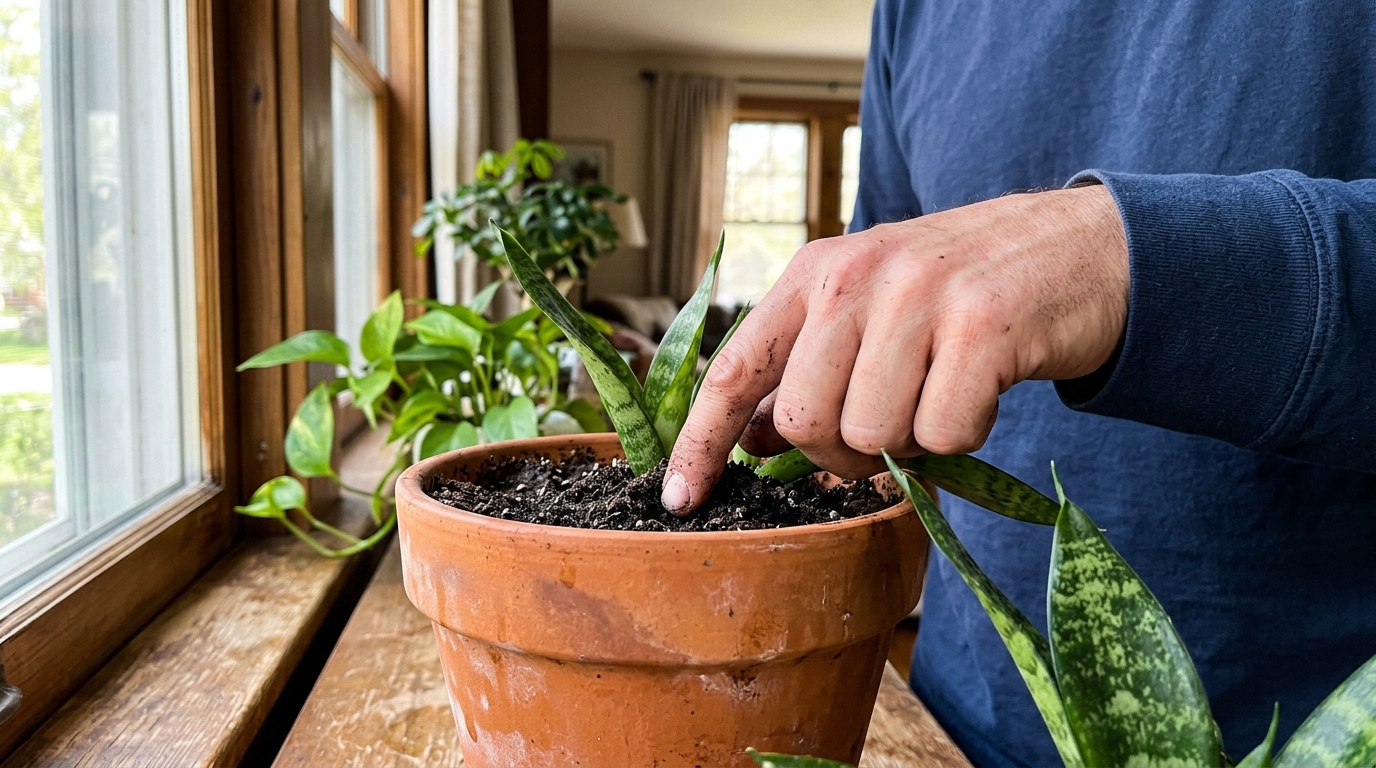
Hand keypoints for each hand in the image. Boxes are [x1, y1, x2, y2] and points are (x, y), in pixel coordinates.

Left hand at [662, 184, 1128, 513]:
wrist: (1082, 246)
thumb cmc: (964, 295)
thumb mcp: (871, 310)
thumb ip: (809, 366)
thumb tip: (748, 439)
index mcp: (817, 273)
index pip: (735, 366)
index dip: (700, 440)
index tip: (679, 497)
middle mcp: (857, 276)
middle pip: (804, 421)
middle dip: (842, 452)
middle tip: (889, 425)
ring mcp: (919, 297)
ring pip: (871, 435)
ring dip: (909, 442)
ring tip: (939, 396)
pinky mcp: (982, 326)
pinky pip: (943, 437)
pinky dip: (965, 436)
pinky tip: (983, 390)